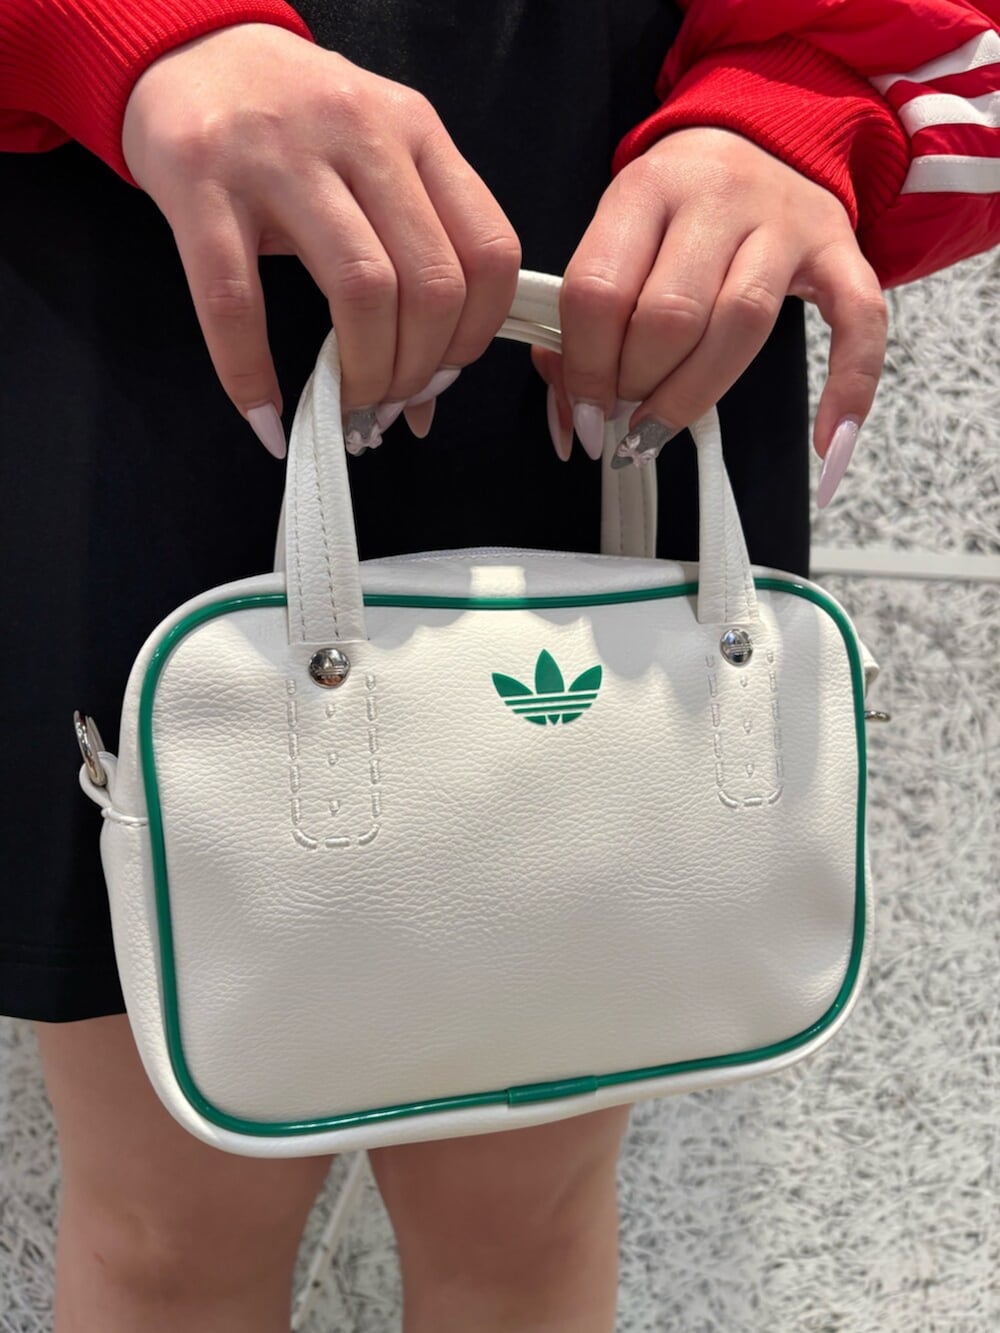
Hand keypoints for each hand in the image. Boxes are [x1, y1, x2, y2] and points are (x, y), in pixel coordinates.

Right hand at [122, 24, 520, 454]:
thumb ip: (414, 251)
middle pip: (431, 284)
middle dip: (418, 370)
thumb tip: (429, 390)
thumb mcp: (374, 158)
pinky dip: (253, 375)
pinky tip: (266, 413)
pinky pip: (237, 303)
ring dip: (362, 375)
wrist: (186, 50)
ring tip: (344, 405)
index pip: (488, 251)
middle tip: (388, 401)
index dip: (474, 336)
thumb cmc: (293, 124)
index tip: (443, 376)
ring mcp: (278, 155)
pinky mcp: (201, 182)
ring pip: (360, 291)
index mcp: (415, 130)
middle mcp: (359, 133)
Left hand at [534, 127, 886, 503]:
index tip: (583, 411)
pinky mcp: (841, 250)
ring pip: (742, 325)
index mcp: (647, 188)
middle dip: (636, 384)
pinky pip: (858, 322)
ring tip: (661, 427)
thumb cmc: (676, 210)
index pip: (599, 290)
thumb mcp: (620, 237)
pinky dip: (849, 389)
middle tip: (625, 409)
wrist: (764, 135)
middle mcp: (718, 196)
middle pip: (670, 315)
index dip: (584, 367)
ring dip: (693, 396)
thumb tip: (573, 416)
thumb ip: (586, 318)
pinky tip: (826, 446)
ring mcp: (785, 221)